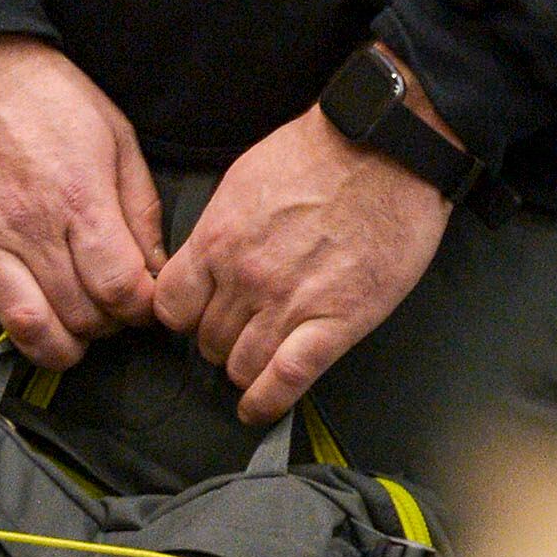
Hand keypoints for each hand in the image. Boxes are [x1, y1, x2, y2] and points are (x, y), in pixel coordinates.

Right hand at [0, 34, 165, 369]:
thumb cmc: (40, 91)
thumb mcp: (114, 133)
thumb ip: (138, 204)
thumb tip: (154, 263)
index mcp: (80, 197)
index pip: (122, 289)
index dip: (142, 309)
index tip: (143, 304)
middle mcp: (31, 227)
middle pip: (80, 316)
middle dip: (105, 326)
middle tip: (108, 313)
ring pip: (25, 328)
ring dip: (56, 347)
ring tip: (68, 334)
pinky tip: (12, 304)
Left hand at [152, 82, 452, 425]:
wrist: (386, 147)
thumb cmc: (322, 152)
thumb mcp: (246, 178)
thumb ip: (221, 227)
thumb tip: (206, 259)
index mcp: (218, 238)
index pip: (171, 306)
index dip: (183, 316)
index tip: (197, 316)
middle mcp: (245, 277)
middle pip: (207, 340)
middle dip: (219, 341)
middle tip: (239, 333)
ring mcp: (289, 303)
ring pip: (241, 366)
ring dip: (245, 369)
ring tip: (257, 364)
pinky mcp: (335, 323)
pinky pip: (286, 379)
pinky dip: (268, 402)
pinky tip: (259, 408)